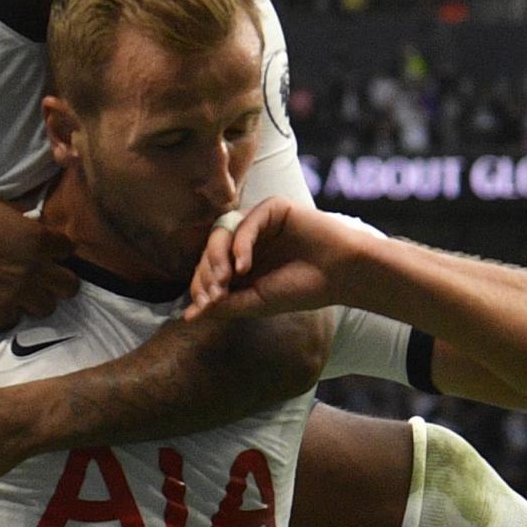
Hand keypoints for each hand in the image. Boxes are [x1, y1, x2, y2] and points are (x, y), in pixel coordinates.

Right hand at [0, 192, 78, 329]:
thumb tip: (29, 217)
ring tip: (24, 292)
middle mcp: (34, 267)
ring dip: (38, 300)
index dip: (59, 249)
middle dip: (60, 280)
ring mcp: (17, 291)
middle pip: (70, 286)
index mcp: (37, 237)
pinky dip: (8, 315)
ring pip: (48, 308)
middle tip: (46, 276)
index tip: (49, 250)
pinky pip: (14, 321)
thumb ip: (20, 214)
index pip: (69, 249)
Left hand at [185, 195, 355, 323]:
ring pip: (222, 233)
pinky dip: (240, 245)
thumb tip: (187, 317)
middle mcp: (245, 241)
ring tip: (225, 280)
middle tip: (214, 294)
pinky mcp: (272, 209)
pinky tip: (244, 266)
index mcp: (239, 264)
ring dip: (217, 258)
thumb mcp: (255, 303)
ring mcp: (257, 224)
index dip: (200, 287)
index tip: (202, 307)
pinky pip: (246, 222)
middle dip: (206, 274)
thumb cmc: (300, 290)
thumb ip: (223, 306)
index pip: (207, 270)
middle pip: (209, 250)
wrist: (339, 275)